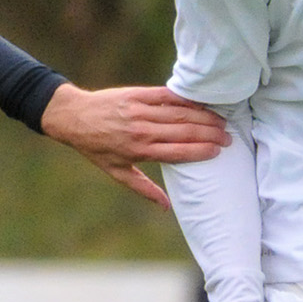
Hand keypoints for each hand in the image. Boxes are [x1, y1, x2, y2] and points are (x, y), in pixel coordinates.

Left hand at [40, 84, 230, 208]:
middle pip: (184, 131)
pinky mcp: (137, 94)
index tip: (219, 151)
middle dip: (210, 134)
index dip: (202, 150)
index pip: (179, 152)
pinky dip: (186, 98)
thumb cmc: (96, 148)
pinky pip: (166, 95)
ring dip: (203, 116)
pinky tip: (201, 100)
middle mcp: (142, 131)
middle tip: (228, 136)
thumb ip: (144, 188)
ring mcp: (140, 111)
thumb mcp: (117, 173)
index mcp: (140, 151)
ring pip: (179, 113)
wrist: (74, 117)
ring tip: (221, 120)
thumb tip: (167, 207)